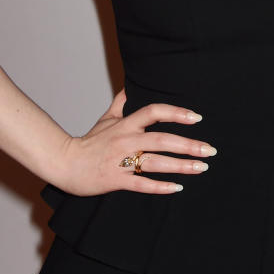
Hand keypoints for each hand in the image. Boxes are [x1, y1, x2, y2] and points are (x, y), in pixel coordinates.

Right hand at [48, 91, 215, 196]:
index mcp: (125, 124)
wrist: (64, 163)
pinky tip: (177, 188)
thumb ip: (120, 102)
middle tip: (209, 150)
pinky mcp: (116, 180)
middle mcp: (126, 140)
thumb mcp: (105, 119)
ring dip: (181, 165)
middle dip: (188, 145)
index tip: (197, 118)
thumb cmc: (87, 142)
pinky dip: (160, 186)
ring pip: (155, 162)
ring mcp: (121, 161)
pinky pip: (141, 184)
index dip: (176, 113)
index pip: (154, 112)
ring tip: (201, 168)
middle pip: (162, 139)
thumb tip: (129, 85)